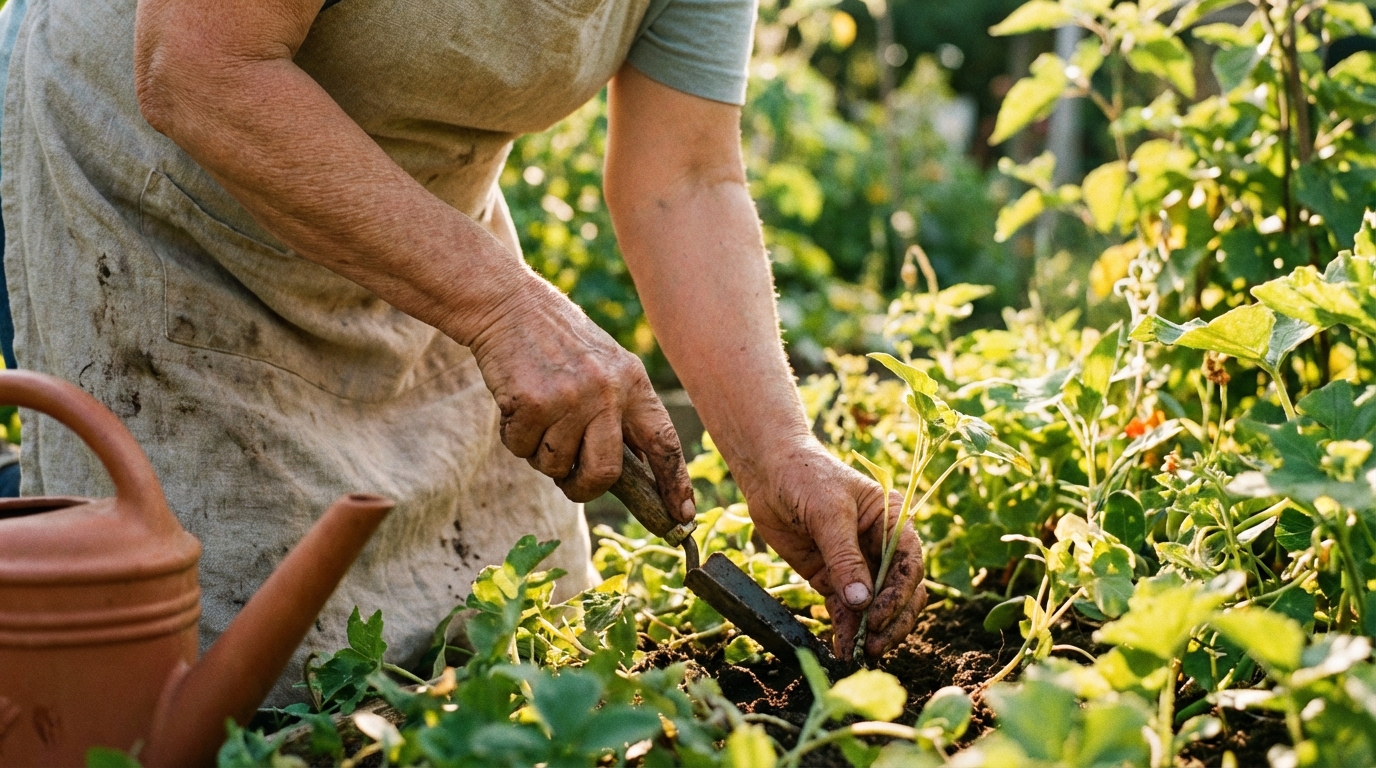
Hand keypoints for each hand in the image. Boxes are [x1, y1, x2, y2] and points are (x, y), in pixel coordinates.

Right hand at [464, 270, 694, 520]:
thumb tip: (641, 469)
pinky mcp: (532, 402)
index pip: (664, 442)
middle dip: (585, 487)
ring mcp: (570, 397)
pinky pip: (522, 449)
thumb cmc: (558, 342)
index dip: (675, 482)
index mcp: (633, 382)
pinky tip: (516, 403)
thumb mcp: (606, 366)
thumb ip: (622, 411)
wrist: (509, 304)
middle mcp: (607, 391)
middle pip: (605, 472)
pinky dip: (514, 437)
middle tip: (570, 481)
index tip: (683, 513)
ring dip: (541, 453)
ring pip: (556, 465)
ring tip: (538, 414)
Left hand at [743, 438, 925, 659]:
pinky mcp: (831, 577)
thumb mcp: (828, 513)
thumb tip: (862, 602)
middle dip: (891, 620)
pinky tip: (841, 648)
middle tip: (873, 645)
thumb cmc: (806, 477)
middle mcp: (880, 546)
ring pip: (874, 605)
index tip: (878, 615)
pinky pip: (845, 608)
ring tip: (858, 654)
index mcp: (892, 522)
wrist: (767, 472)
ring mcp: (856, 564)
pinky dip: (845, 628)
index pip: (909, 564)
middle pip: (900, 591)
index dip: (899, 594)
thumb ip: (845, 557)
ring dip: (869, 630)